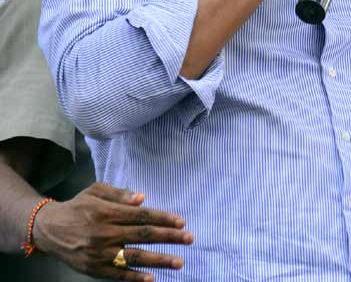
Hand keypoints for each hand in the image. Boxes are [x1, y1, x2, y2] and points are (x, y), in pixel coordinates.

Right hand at [32, 182, 192, 281]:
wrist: (47, 230)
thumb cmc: (77, 207)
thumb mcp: (95, 191)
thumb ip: (119, 194)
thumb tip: (142, 198)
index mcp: (107, 212)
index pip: (141, 215)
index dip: (163, 218)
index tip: (181, 221)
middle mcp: (104, 233)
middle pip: (143, 235)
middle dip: (169, 237)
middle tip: (189, 238)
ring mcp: (99, 253)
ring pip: (134, 257)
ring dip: (159, 259)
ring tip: (179, 261)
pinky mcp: (93, 269)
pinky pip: (117, 274)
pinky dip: (135, 277)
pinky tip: (152, 278)